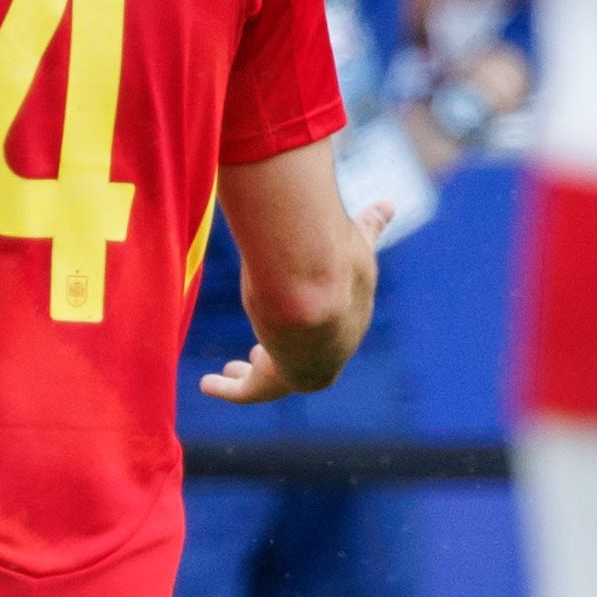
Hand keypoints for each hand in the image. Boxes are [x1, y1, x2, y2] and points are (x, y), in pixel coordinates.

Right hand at [199, 201, 395, 403]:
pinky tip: (207, 384)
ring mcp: (304, 367)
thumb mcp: (356, 239)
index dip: (313, 318)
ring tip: (230, 370)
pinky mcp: (274, 381)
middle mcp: (332, 349)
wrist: (316, 292)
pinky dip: (227, 390)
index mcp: (351, 316)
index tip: (297, 316)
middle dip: (281, 355)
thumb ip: (369, 226)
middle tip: (254, 353)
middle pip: (305, 356)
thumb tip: (389, 204)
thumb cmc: (334, 260)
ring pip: (274, 376)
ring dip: (252, 374)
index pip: (332, 321)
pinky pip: (246, 391)